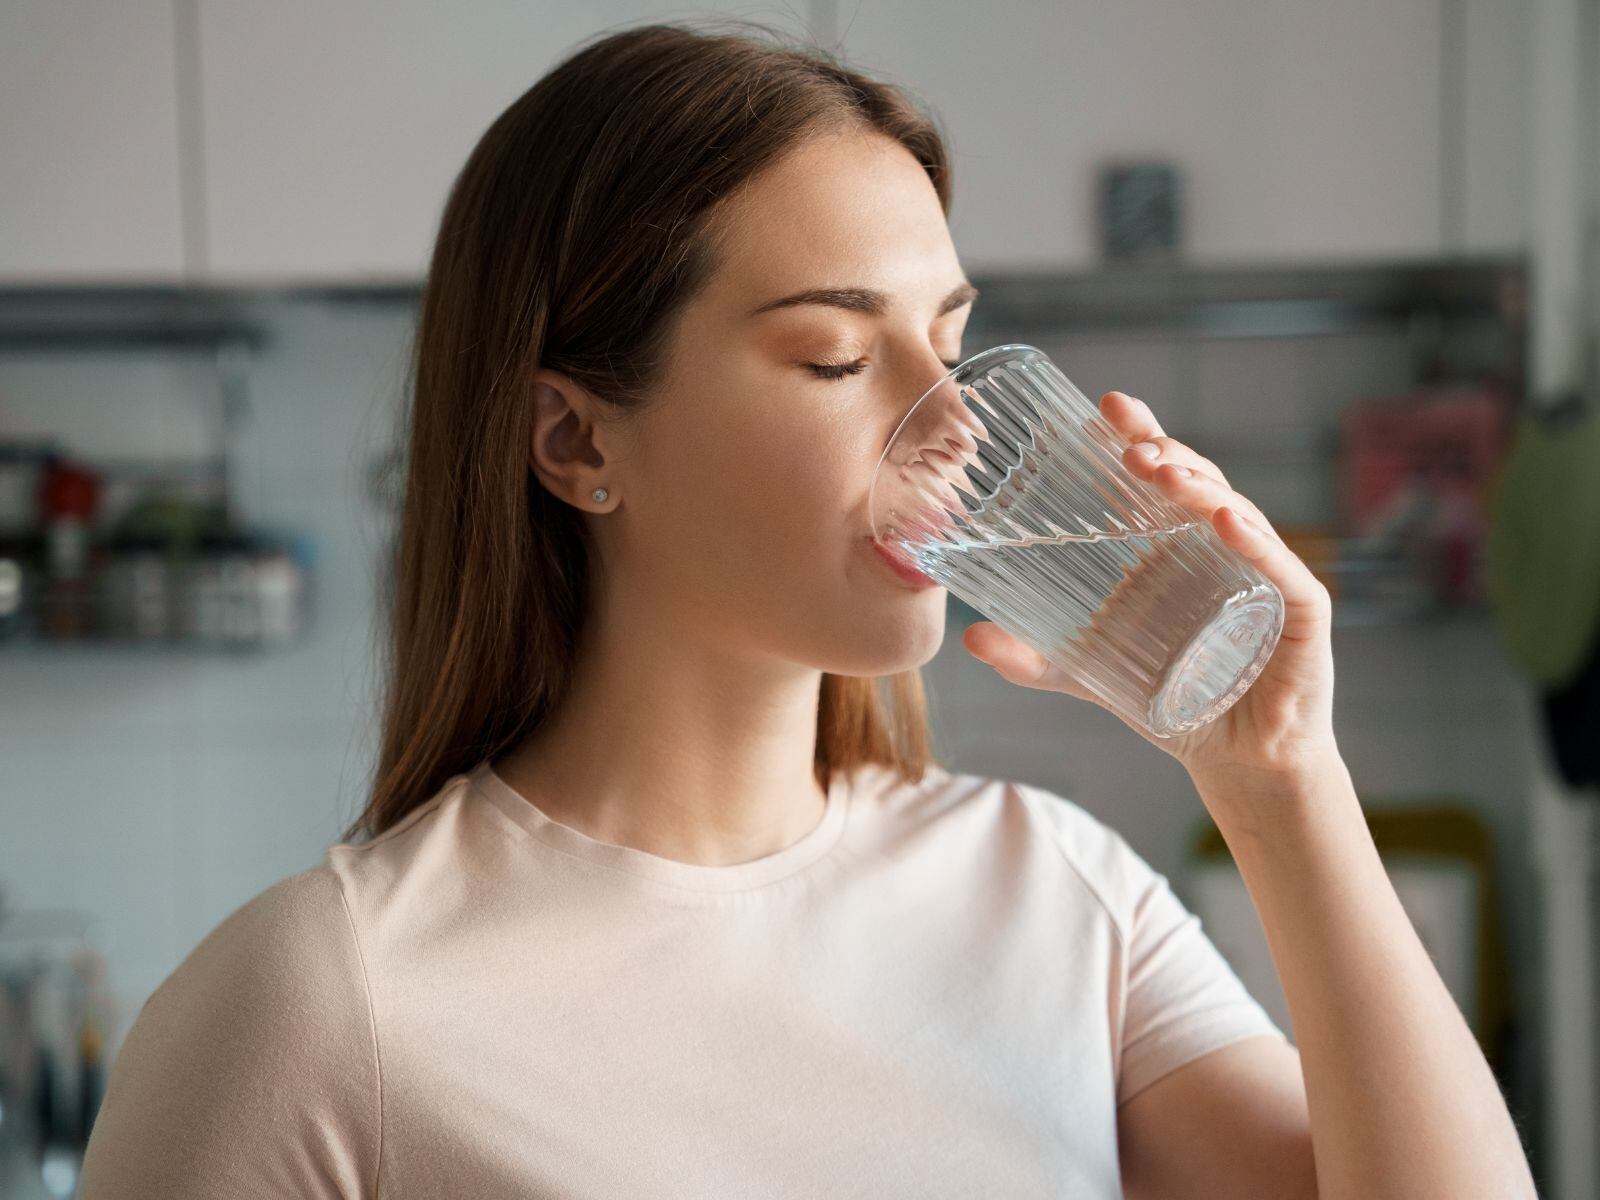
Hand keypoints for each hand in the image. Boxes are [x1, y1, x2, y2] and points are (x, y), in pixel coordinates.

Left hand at [962, 390, 1340, 784]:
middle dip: (1166, 454)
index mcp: (1176, 547)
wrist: (1237, 760)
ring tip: (1164, 472)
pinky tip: (1225, 520)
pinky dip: (1255, 542)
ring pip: (1237, 514)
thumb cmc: (1171, 701)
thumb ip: (1031, 658)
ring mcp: (1265, 574)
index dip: (1139, 437)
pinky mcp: (1300, 614)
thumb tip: (970, 637)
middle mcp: (1224, 548)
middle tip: (1127, 445)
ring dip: (1201, 488)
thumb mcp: (1086, 675)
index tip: (1105, 407)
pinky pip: (1279, 569)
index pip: (1161, 477)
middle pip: (1198, 482)